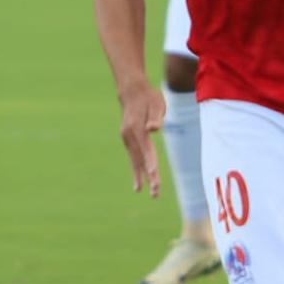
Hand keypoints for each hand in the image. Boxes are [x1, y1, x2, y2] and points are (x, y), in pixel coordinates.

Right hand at [117, 81, 166, 195]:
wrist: (131, 90)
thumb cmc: (149, 96)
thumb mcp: (157, 103)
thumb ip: (156, 117)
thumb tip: (154, 129)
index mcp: (137, 128)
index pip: (146, 149)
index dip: (150, 162)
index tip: (153, 174)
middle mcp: (129, 135)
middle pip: (140, 159)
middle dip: (148, 177)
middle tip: (155, 193)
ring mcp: (126, 138)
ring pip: (134, 160)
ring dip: (140, 177)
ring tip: (141, 192)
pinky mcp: (127, 139)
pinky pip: (132, 157)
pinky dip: (135, 170)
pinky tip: (138, 182)